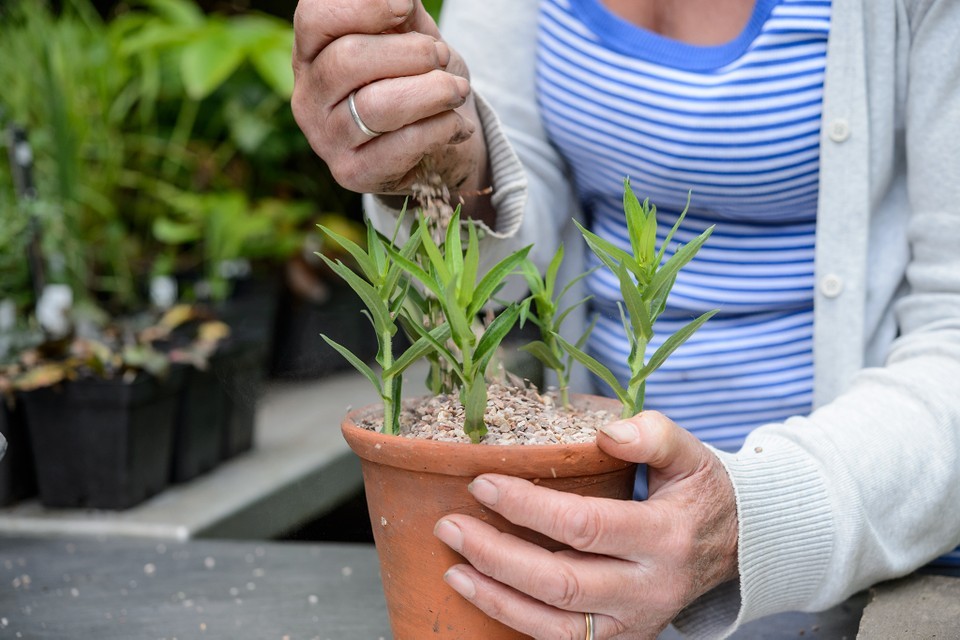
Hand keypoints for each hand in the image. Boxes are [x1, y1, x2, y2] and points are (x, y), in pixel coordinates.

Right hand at [291, 0, 485, 196]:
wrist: (437, 143)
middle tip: (440, 56)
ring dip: (433, 92)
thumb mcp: (408, 34)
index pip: (315, 17)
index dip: (363, 6)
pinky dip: (441, 127)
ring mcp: (326, 140)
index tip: (405, 7)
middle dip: (410, 53)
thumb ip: (399, 10)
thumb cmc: (417, 79)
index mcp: (311, 53)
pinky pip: (402, 144)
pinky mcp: (353, 174)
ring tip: (457, 90)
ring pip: (377, 105)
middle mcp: (308, 97)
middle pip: (349, 59)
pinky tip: (456, 124)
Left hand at [433, 411, 738, 638]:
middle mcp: (649, 589)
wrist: (734, 549)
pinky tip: (482, 594)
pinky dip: (516, 621)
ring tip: (452, 567)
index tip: (483, 482)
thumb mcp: (691, 453)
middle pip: (561, 582)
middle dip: (496, 555)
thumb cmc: (700, 494)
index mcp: (664, 537)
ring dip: (497, 597)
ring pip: (555, 624)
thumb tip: (607, 433)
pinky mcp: (621, 639)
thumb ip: (653, 434)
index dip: (527, 507)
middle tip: (450, 525)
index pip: (584, 526)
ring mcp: (634, 622)